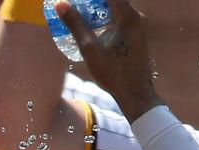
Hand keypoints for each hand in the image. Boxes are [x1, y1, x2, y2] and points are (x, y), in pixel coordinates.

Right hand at [56, 0, 158, 117]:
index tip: (75, 0)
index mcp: (128, 16)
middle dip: (91, 3)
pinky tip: (91, 30)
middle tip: (73, 7)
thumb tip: (60, 4)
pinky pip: (119, 19)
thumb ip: (75, 24)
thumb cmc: (113, 72)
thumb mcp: (89, 48)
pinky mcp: (136, 34)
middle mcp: (136, 16)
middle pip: (112, 1)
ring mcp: (138, 25)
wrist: (135, 91)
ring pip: (115, 10)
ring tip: (78, 17)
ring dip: (97, 11)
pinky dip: (104, 20)